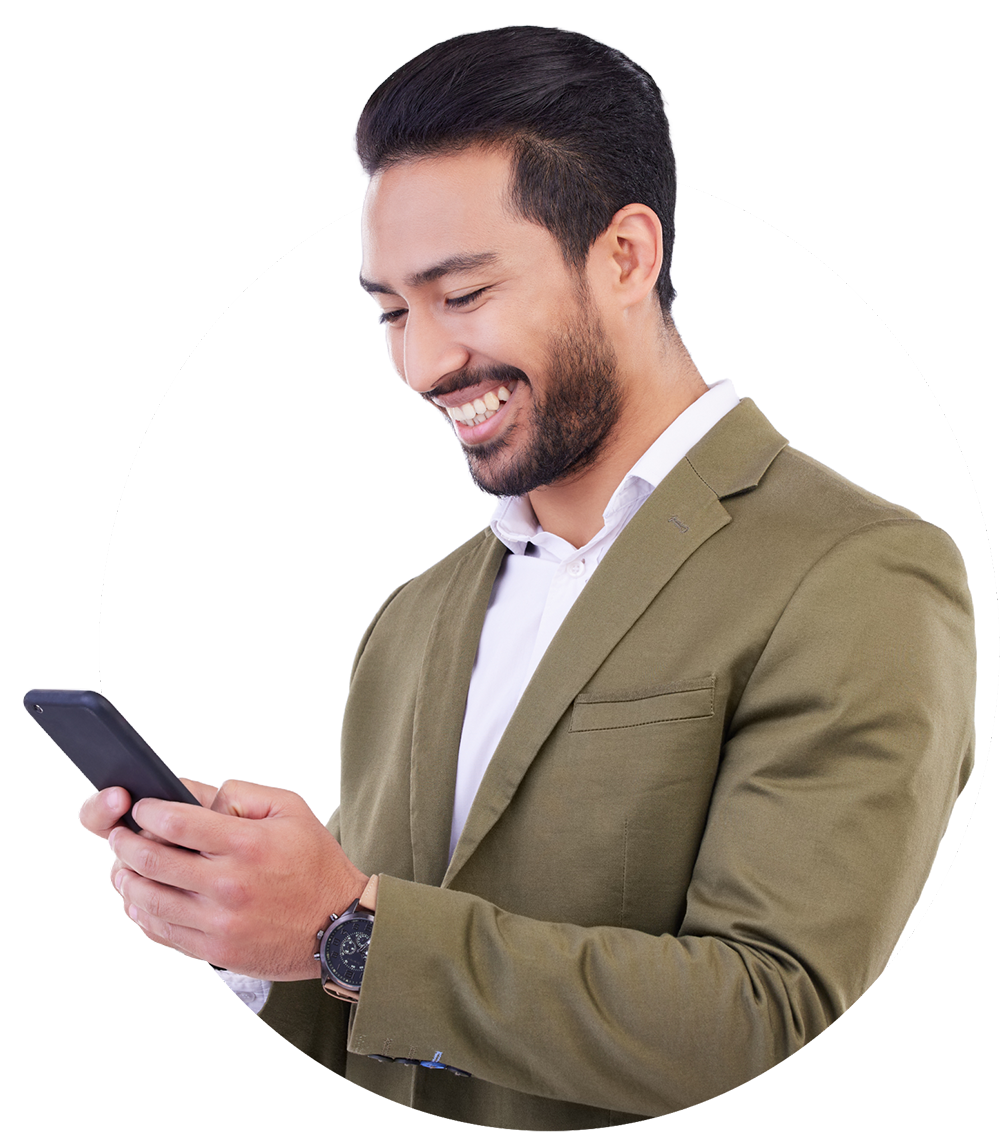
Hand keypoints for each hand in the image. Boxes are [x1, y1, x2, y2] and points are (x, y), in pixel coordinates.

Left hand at [88, 780, 368, 979]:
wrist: (339, 927)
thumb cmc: (317, 866)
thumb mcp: (291, 809)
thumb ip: (241, 793)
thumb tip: (194, 794)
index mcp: (248, 845)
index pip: (177, 822)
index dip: (148, 811)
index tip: (143, 807)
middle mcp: (230, 885)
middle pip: (153, 860)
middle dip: (127, 842)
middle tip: (122, 834)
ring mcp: (220, 921)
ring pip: (149, 898)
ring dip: (127, 878)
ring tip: (124, 865)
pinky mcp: (216, 949)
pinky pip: (163, 930)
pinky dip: (142, 912)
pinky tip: (141, 898)